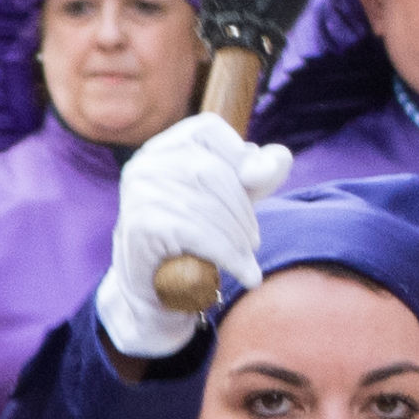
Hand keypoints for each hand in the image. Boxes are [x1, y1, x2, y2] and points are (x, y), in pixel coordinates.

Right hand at [96, 113, 292, 358]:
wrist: (154, 289)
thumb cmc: (195, 238)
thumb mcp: (232, 201)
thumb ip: (257, 176)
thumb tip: (280, 157)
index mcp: (163, 147)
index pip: (207, 129)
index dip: (239, 155)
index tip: (255, 188)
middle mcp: (144, 163)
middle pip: (210, 170)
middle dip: (242, 209)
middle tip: (254, 240)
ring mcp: (138, 192)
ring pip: (205, 205)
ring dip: (237, 238)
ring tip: (249, 258)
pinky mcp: (141, 224)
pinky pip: (196, 234)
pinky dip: (229, 255)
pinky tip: (247, 274)